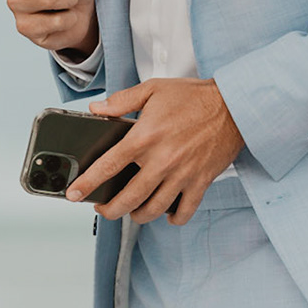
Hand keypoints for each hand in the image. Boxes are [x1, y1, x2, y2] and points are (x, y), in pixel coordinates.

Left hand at [68, 78, 245, 225]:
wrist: (234, 106)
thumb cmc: (193, 97)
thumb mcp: (152, 89)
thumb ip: (121, 101)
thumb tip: (96, 109)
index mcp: (144, 138)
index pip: (108, 165)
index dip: (88, 182)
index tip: (73, 193)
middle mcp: (161, 161)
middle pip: (129, 198)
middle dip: (110, 209)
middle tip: (101, 207)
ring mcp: (182, 175)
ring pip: (154, 209)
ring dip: (137, 216)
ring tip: (130, 211)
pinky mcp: (201, 182)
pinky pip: (185, 211)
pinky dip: (173, 218)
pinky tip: (166, 214)